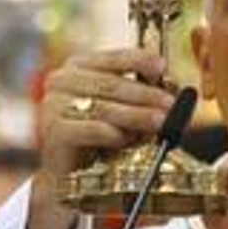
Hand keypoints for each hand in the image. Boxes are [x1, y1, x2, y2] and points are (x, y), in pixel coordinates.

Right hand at [28, 48, 170, 228]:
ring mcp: (54, 104)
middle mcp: (62, 80)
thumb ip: (140, 94)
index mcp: (79, 66)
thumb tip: (173, 89)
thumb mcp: (121, 108)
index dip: (140, 60)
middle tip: (169, 105)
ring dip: (136, 115)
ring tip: (160, 123)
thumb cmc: (98, 135)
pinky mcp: (54, 130)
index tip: (162, 67)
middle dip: (145, 95)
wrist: (69, 171)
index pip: (113, 57)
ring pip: (103, 107)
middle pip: (111, 84)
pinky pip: (89, 129)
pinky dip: (112, 134)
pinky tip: (127, 138)